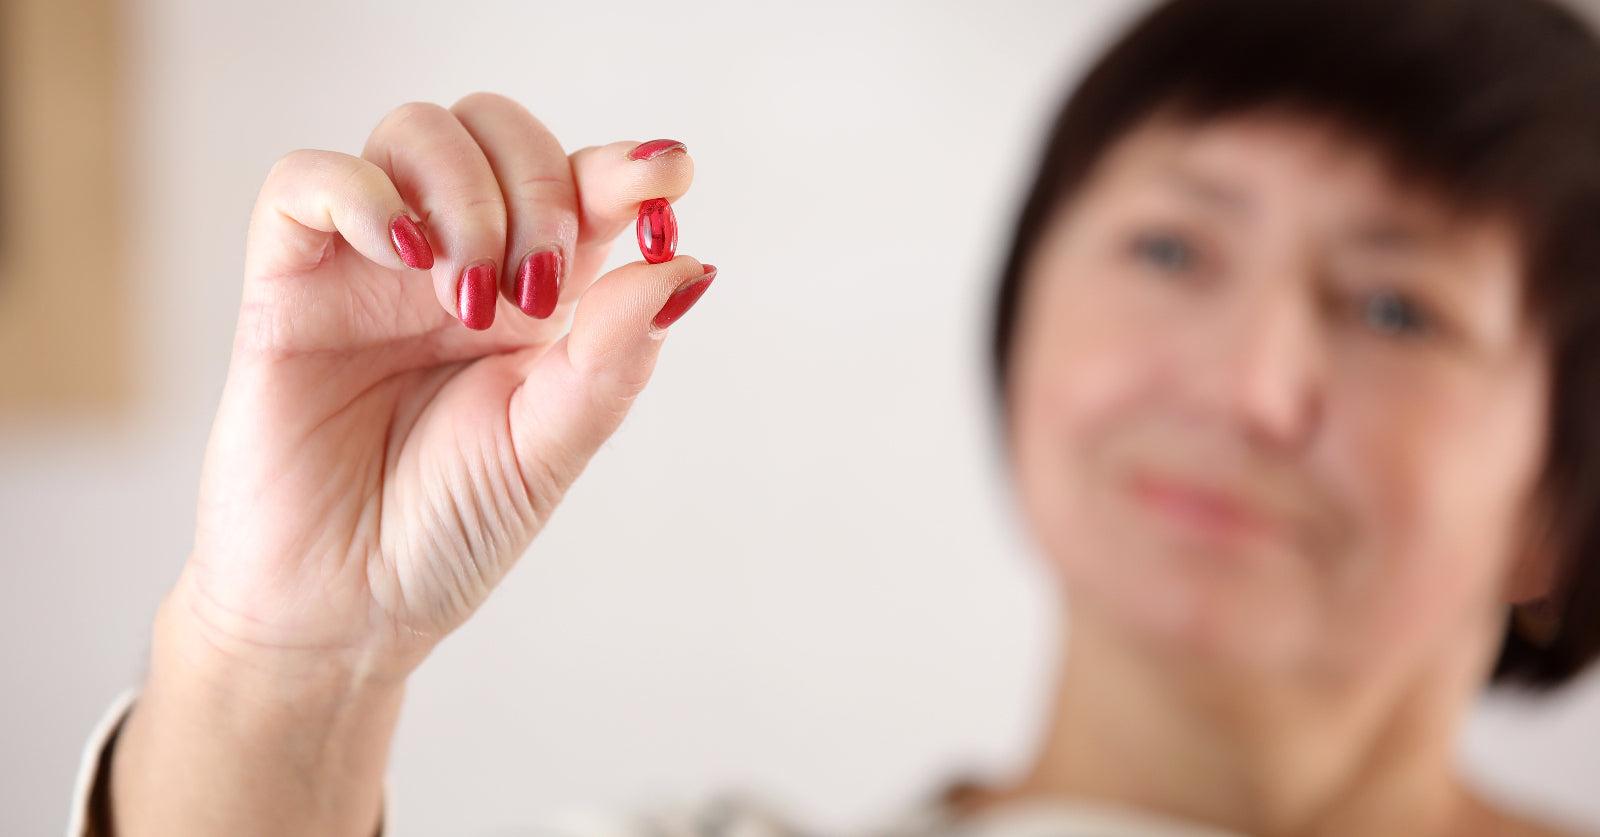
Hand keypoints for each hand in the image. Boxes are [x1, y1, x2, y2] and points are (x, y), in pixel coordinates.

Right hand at [175, 92, 710, 684]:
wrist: (344, 609)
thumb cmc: (449, 528)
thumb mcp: (551, 446)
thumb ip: (614, 356)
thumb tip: (689, 268)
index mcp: (537, 294)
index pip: (582, 186)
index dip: (627, 167)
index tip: (667, 179)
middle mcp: (458, 260)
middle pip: (501, 132)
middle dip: (541, 187)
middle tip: (539, 290)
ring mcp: (371, 263)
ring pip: (417, 131)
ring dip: (466, 196)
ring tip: (469, 303)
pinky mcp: (287, 280)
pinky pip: (310, 181)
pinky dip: (364, 195)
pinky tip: (406, 259)